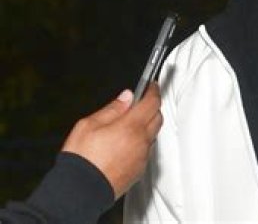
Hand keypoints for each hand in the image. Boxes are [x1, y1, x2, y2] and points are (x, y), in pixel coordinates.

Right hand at [61, 83, 162, 198]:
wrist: (80, 191)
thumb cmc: (81, 160)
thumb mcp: (89, 125)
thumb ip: (112, 109)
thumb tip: (126, 97)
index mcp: (130, 127)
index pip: (152, 102)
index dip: (153, 91)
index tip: (152, 86)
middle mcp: (141, 141)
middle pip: (157, 117)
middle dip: (151, 107)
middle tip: (140, 103)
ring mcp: (142, 157)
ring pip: (153, 134)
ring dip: (147, 125)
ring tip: (129, 124)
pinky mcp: (139, 170)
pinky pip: (146, 150)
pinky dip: (142, 142)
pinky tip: (126, 143)